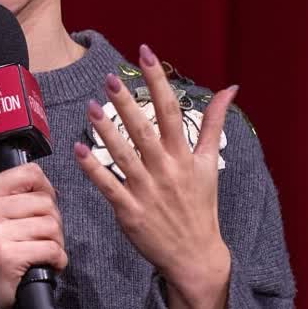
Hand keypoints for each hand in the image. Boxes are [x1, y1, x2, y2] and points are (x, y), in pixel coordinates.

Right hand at [0, 162, 68, 308]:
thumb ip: (10, 197)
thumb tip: (47, 187)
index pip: (29, 173)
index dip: (45, 189)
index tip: (40, 207)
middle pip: (45, 202)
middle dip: (52, 221)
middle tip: (40, 238)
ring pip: (51, 225)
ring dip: (55, 243)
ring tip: (40, 252)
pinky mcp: (7, 257)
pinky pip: (52, 249)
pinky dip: (57, 260)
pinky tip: (45, 265)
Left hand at [71, 45, 236, 308]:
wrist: (195, 255)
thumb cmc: (200, 206)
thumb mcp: (210, 164)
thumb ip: (213, 124)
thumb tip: (229, 88)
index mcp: (184, 156)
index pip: (170, 110)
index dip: (157, 81)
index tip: (146, 54)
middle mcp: (166, 170)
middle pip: (144, 129)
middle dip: (127, 102)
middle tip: (109, 78)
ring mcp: (147, 191)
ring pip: (123, 155)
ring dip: (106, 131)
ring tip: (90, 107)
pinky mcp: (130, 212)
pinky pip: (108, 186)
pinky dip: (93, 169)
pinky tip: (78, 149)